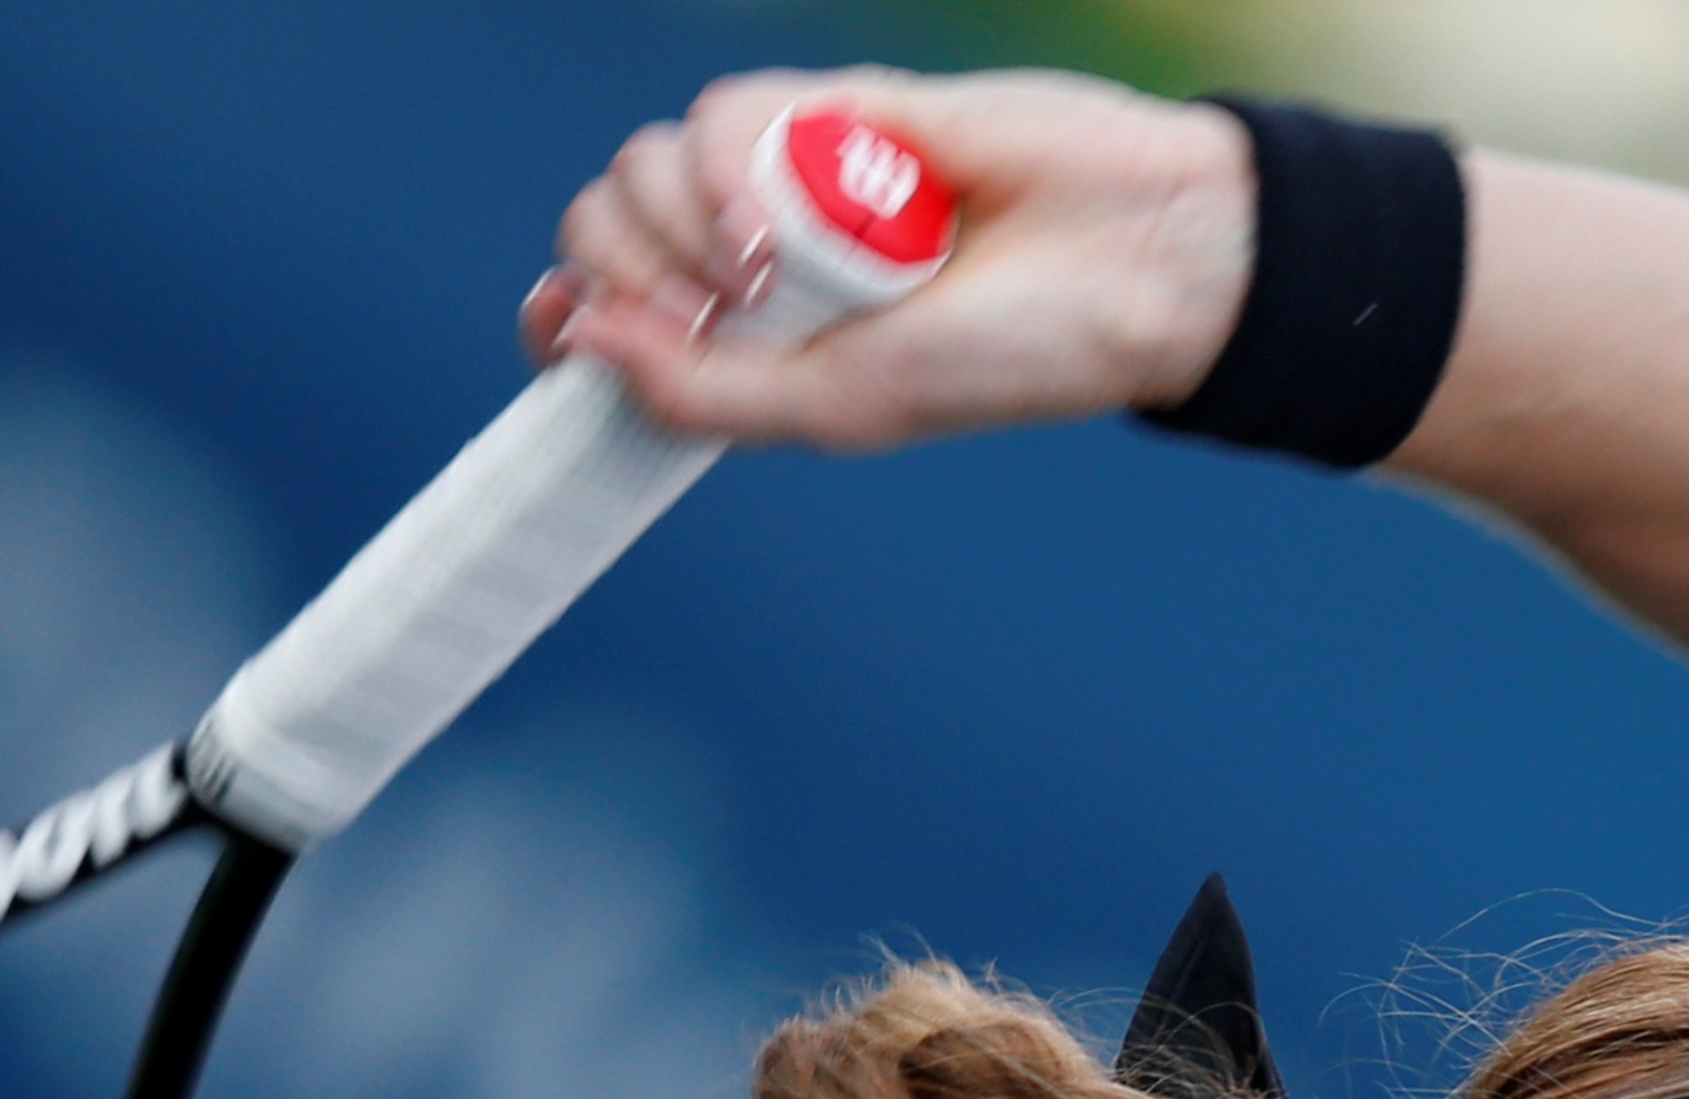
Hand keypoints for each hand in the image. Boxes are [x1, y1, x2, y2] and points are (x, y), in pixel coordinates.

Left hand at [521, 68, 1256, 452]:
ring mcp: (782, 179)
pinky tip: (806, 208)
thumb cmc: (1003, 354)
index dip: (565, 313)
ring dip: (687, 220)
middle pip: (602, 229)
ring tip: (779, 267)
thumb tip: (577, 335)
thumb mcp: (839, 404)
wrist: (1124, 258)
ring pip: (646, 163)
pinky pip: (725, 111)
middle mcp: (747, 259)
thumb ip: (704, 390)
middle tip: (723, 308)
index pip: (601, 312)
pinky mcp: (829, 106)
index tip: (567, 326)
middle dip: (630, 269)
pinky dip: (742, 164)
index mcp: (744, 345)